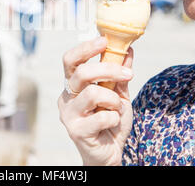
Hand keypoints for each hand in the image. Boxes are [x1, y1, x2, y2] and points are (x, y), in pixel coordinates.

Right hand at [58, 37, 133, 165]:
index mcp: (72, 85)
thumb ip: (120, 75)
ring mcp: (68, 115)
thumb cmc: (111, 122)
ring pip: (92, 93)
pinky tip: (113, 123)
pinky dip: (114, 118)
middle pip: (81, 72)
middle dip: (109, 69)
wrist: (110, 153)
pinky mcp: (76, 131)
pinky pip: (101, 117)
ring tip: (118, 108)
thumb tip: (128, 49)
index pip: (70, 60)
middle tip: (129, 74)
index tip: (104, 41)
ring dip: (113, 99)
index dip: (85, 48)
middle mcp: (66, 97)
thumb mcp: (119, 94)